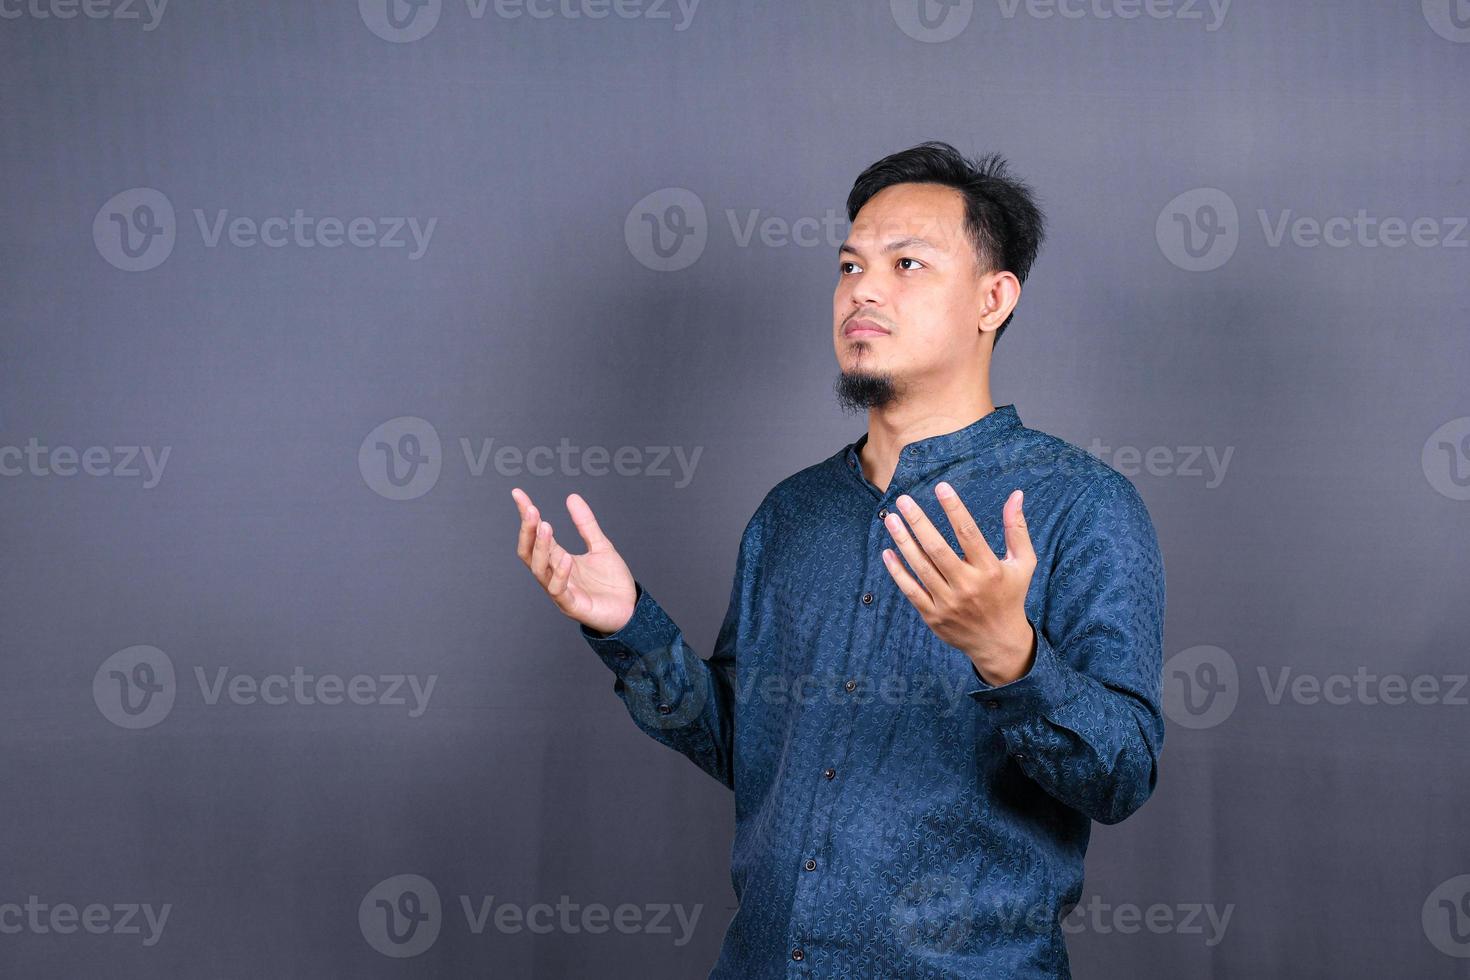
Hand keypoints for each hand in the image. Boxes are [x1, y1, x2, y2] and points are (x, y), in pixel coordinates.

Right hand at [511, 487, 637, 635]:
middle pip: (530, 553)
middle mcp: (554, 574)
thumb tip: (571, 497)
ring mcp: (561, 591)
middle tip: (531, 510)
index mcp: (558, 559)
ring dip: (541, 548)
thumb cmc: (612, 582)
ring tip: (546, 527)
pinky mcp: (572, 606)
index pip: (537, 535)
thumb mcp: (601, 546)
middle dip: (528, 531)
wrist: (630, 609)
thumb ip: (586, 524)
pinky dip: (560, 574)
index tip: (518, 494)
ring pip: (540, 570)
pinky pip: (559, 590)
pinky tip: (565, 558)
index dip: (527, 516)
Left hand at [880, 483, 1037, 684]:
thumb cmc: (1010, 596)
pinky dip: (897, 572)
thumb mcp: (1023, 563)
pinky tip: (888, 552)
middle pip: (937, 548)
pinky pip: (911, 590)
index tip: (941, 487)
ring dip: (903, 541)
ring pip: (921, 567)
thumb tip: (1016, 494)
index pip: (968, 533)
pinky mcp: (933, 616)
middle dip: (918, 522)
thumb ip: (1017, 529)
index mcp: (990, 570)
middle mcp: (967, 586)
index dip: (954, 508)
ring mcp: (948, 602)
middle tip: (903, 500)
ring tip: (890, 519)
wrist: (999, 643)